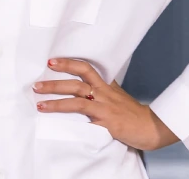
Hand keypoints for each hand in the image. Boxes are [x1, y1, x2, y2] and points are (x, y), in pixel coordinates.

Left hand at [33, 58, 179, 151]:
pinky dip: (71, 118)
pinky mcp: (107, 123)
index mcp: (107, 86)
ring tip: (40, 103)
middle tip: (37, 83)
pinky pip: (86, 119)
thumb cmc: (133, 114)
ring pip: (78, 98)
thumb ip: (103, 91)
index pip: (86, 68)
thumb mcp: (118, 97)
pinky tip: (58, 121)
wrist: (151, 127)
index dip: (69, 63)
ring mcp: (105, 107)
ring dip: (56, 100)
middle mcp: (105, 94)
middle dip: (55, 81)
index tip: (52, 61)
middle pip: (78, 81)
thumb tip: (86, 86)